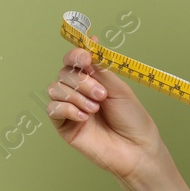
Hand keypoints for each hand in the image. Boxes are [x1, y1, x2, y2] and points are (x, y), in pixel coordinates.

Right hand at [46, 37, 165, 179]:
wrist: (136, 148)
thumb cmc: (132, 119)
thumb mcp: (119, 88)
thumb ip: (101, 68)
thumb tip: (91, 42)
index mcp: (94, 79)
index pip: (74, 59)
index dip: (76, 55)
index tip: (86, 58)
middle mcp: (79, 91)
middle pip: (64, 73)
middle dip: (81, 81)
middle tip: (101, 95)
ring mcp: (70, 108)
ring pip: (55, 88)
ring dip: (76, 95)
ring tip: (95, 109)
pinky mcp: (64, 125)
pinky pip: (53, 108)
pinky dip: (67, 109)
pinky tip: (84, 118)